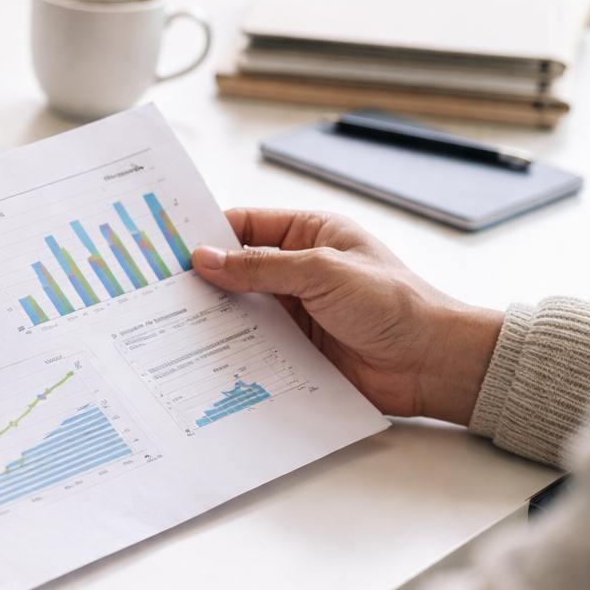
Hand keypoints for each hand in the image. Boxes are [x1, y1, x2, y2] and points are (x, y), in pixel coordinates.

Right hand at [192, 209, 502, 424]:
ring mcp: (296, 310)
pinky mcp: (296, 348)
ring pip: (240, 308)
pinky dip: (230, 347)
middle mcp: (299, 270)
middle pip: (236, 269)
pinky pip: (252, 344)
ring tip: (169, 321)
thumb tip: (205, 259)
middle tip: (157, 287)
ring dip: (213, 316)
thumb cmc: (394, 304)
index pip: (245, 225)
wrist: (432, 364)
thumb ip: (260, 267)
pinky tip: (202, 353)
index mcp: (310, 234)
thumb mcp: (322, 272)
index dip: (208, 233)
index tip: (168, 246)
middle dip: (203, 278)